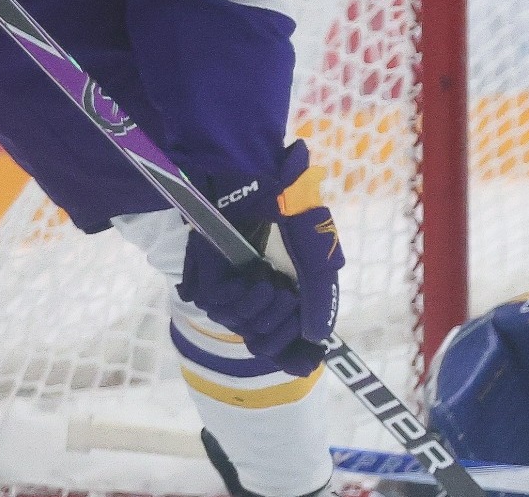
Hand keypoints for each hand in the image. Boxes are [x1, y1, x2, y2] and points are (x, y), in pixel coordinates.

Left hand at [177, 140, 343, 373]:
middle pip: (267, 342)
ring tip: (267, 281)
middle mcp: (260, 289)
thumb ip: (319, 290)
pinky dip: (241, 300)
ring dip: (260, 311)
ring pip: (244, 329)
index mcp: (288, 283)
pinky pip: (222, 310)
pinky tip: (253, 277)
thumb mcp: (315, 245)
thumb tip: (319, 337)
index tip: (305, 359)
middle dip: (280, 328)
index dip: (295, 352)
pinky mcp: (210, 277)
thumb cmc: (284, 198)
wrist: (247, 169)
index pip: (288, 336)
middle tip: (286, 299)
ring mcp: (233, 285)